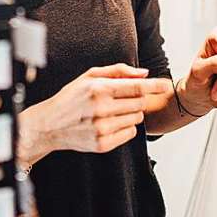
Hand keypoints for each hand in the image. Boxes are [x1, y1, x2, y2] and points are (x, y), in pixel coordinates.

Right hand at [18, 64, 172, 162]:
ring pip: (136, 119)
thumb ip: (118, 71)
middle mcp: (101, 109)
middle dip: (137, 99)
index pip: (136, 87)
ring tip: (111, 111)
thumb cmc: (70, 98)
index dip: (154, 86)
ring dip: (130, 113)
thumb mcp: (89, 76)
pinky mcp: (103, 144)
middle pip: (139, 103)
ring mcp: (102, 129)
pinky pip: (130, 134)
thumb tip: (144, 73)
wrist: (50, 125)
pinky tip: (110, 123)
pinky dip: (125, 128)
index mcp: (99, 89)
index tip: (166, 85)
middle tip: (122, 99)